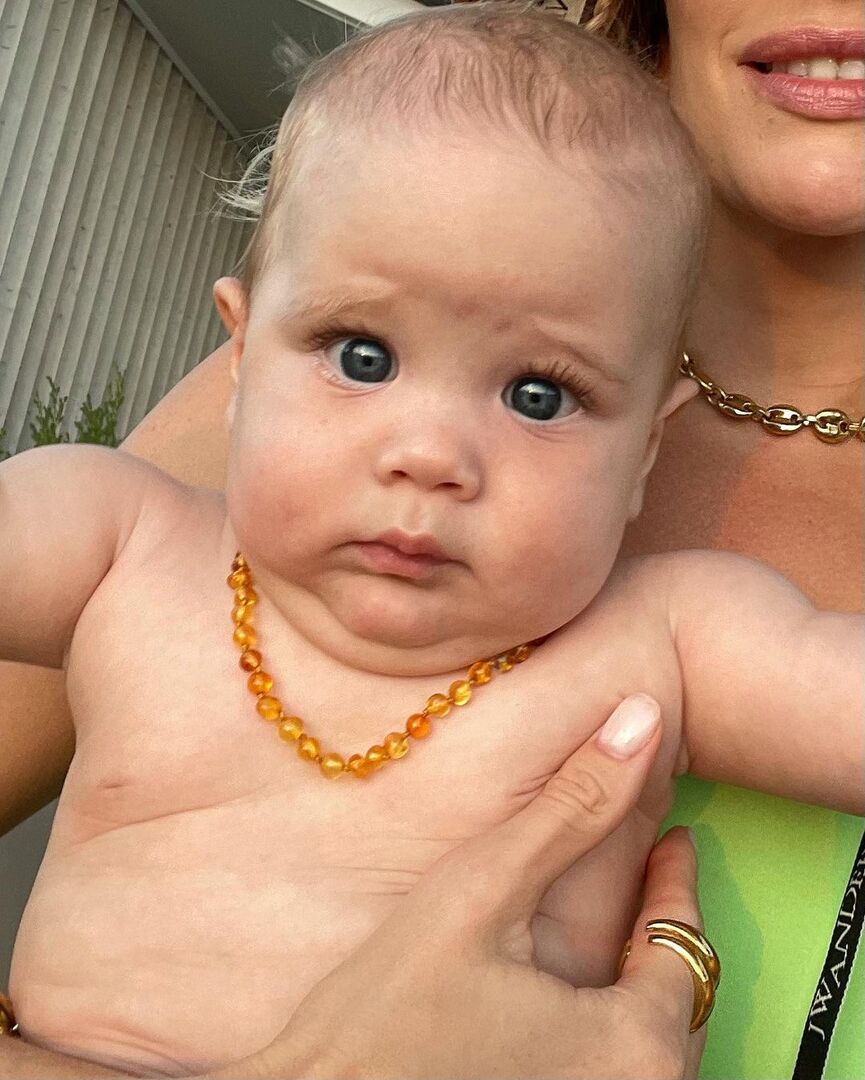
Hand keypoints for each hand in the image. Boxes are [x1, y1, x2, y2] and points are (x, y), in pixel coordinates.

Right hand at [219, 695, 705, 1079]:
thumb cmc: (383, 1017)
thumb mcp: (480, 893)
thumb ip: (571, 809)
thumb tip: (640, 722)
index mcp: (633, 1050)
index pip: (682, 943)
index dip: (677, 880)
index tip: (676, 840)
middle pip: (676, 999)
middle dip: (662, 925)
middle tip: (654, 869)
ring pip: (648, 1043)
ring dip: (637, 976)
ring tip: (621, 922)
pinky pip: (610, 1074)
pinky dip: (610, 1027)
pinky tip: (575, 994)